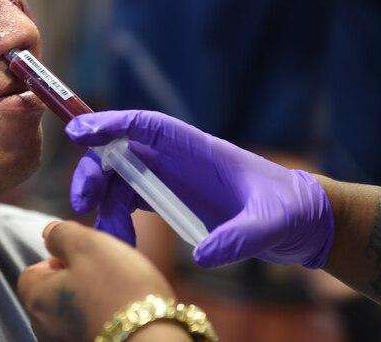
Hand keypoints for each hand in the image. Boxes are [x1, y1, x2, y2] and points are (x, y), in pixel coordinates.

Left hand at [18, 221, 186, 341]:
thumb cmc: (120, 292)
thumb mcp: (88, 245)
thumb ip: (62, 234)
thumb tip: (50, 233)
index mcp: (36, 299)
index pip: (32, 270)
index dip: (59, 259)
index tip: (86, 258)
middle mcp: (43, 327)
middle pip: (52, 293)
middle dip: (75, 280)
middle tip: (106, 274)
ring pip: (71, 312)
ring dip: (90, 300)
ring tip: (119, 296)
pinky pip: (87, 327)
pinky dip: (101, 320)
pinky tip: (122, 315)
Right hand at [66, 110, 334, 268]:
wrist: (301, 223)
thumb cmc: (289, 211)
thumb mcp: (271, 225)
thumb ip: (240, 237)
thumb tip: (203, 256)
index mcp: (197, 149)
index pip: (147, 126)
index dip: (111, 124)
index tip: (79, 131)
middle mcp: (176, 159)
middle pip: (120, 152)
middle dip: (95, 171)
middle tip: (82, 202)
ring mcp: (169, 178)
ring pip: (118, 180)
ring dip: (103, 204)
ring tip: (112, 239)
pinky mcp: (168, 200)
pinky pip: (128, 203)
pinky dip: (116, 221)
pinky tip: (121, 245)